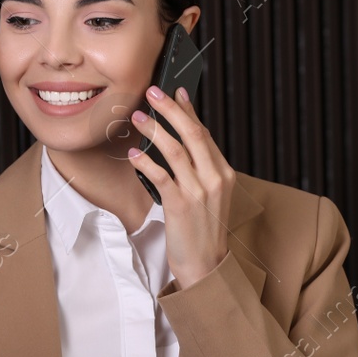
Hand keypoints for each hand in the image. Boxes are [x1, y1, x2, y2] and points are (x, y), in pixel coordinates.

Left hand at [128, 85, 233, 288]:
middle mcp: (215, 179)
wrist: (205, 265)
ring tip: (138, 117)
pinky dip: (145, 162)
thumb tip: (179, 141)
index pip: (204, 133)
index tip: (176, 91)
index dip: (189, 110)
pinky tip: (133, 154)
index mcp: (224, 173)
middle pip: (193, 133)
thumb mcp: (210, 196)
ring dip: (154, 130)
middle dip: (171, 109)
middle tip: (153, 92)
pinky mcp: (181, 206)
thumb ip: (199, 170)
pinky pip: (161, 176)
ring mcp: (199, 192)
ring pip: (175, 150)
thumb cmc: (203, 230)